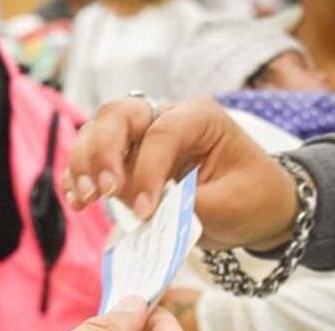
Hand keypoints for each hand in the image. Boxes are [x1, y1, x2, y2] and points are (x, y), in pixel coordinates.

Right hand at [62, 96, 298, 251]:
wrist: (256, 208)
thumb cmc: (251, 199)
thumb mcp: (230, 205)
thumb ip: (186, 204)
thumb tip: (144, 210)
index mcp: (200, 118)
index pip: (161, 133)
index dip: (147, 171)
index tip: (145, 211)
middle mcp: (166, 117)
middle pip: (118, 115)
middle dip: (103, 152)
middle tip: (103, 192)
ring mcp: (143, 137)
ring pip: (97, 132)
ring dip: (84, 164)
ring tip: (86, 199)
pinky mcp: (129, 161)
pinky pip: (93, 158)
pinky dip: (79, 176)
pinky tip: (77, 200)